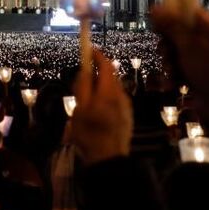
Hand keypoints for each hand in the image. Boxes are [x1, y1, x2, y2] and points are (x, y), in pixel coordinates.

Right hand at [71, 50, 132, 165]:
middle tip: (82, 79)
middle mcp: (121, 95)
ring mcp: (126, 106)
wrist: (109, 159)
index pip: (107, 65)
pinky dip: (106, 97)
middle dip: (97, 72)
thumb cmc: (90, 133)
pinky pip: (116, 99)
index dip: (97, 55)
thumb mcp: (80, 109)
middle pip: (110, 76)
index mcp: (109, 91)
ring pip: (113, 88)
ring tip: (87, 100)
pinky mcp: (127, 116)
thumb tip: (85, 69)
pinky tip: (97, 111)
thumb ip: (83, 87)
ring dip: (101, 86)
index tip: (88, 50)